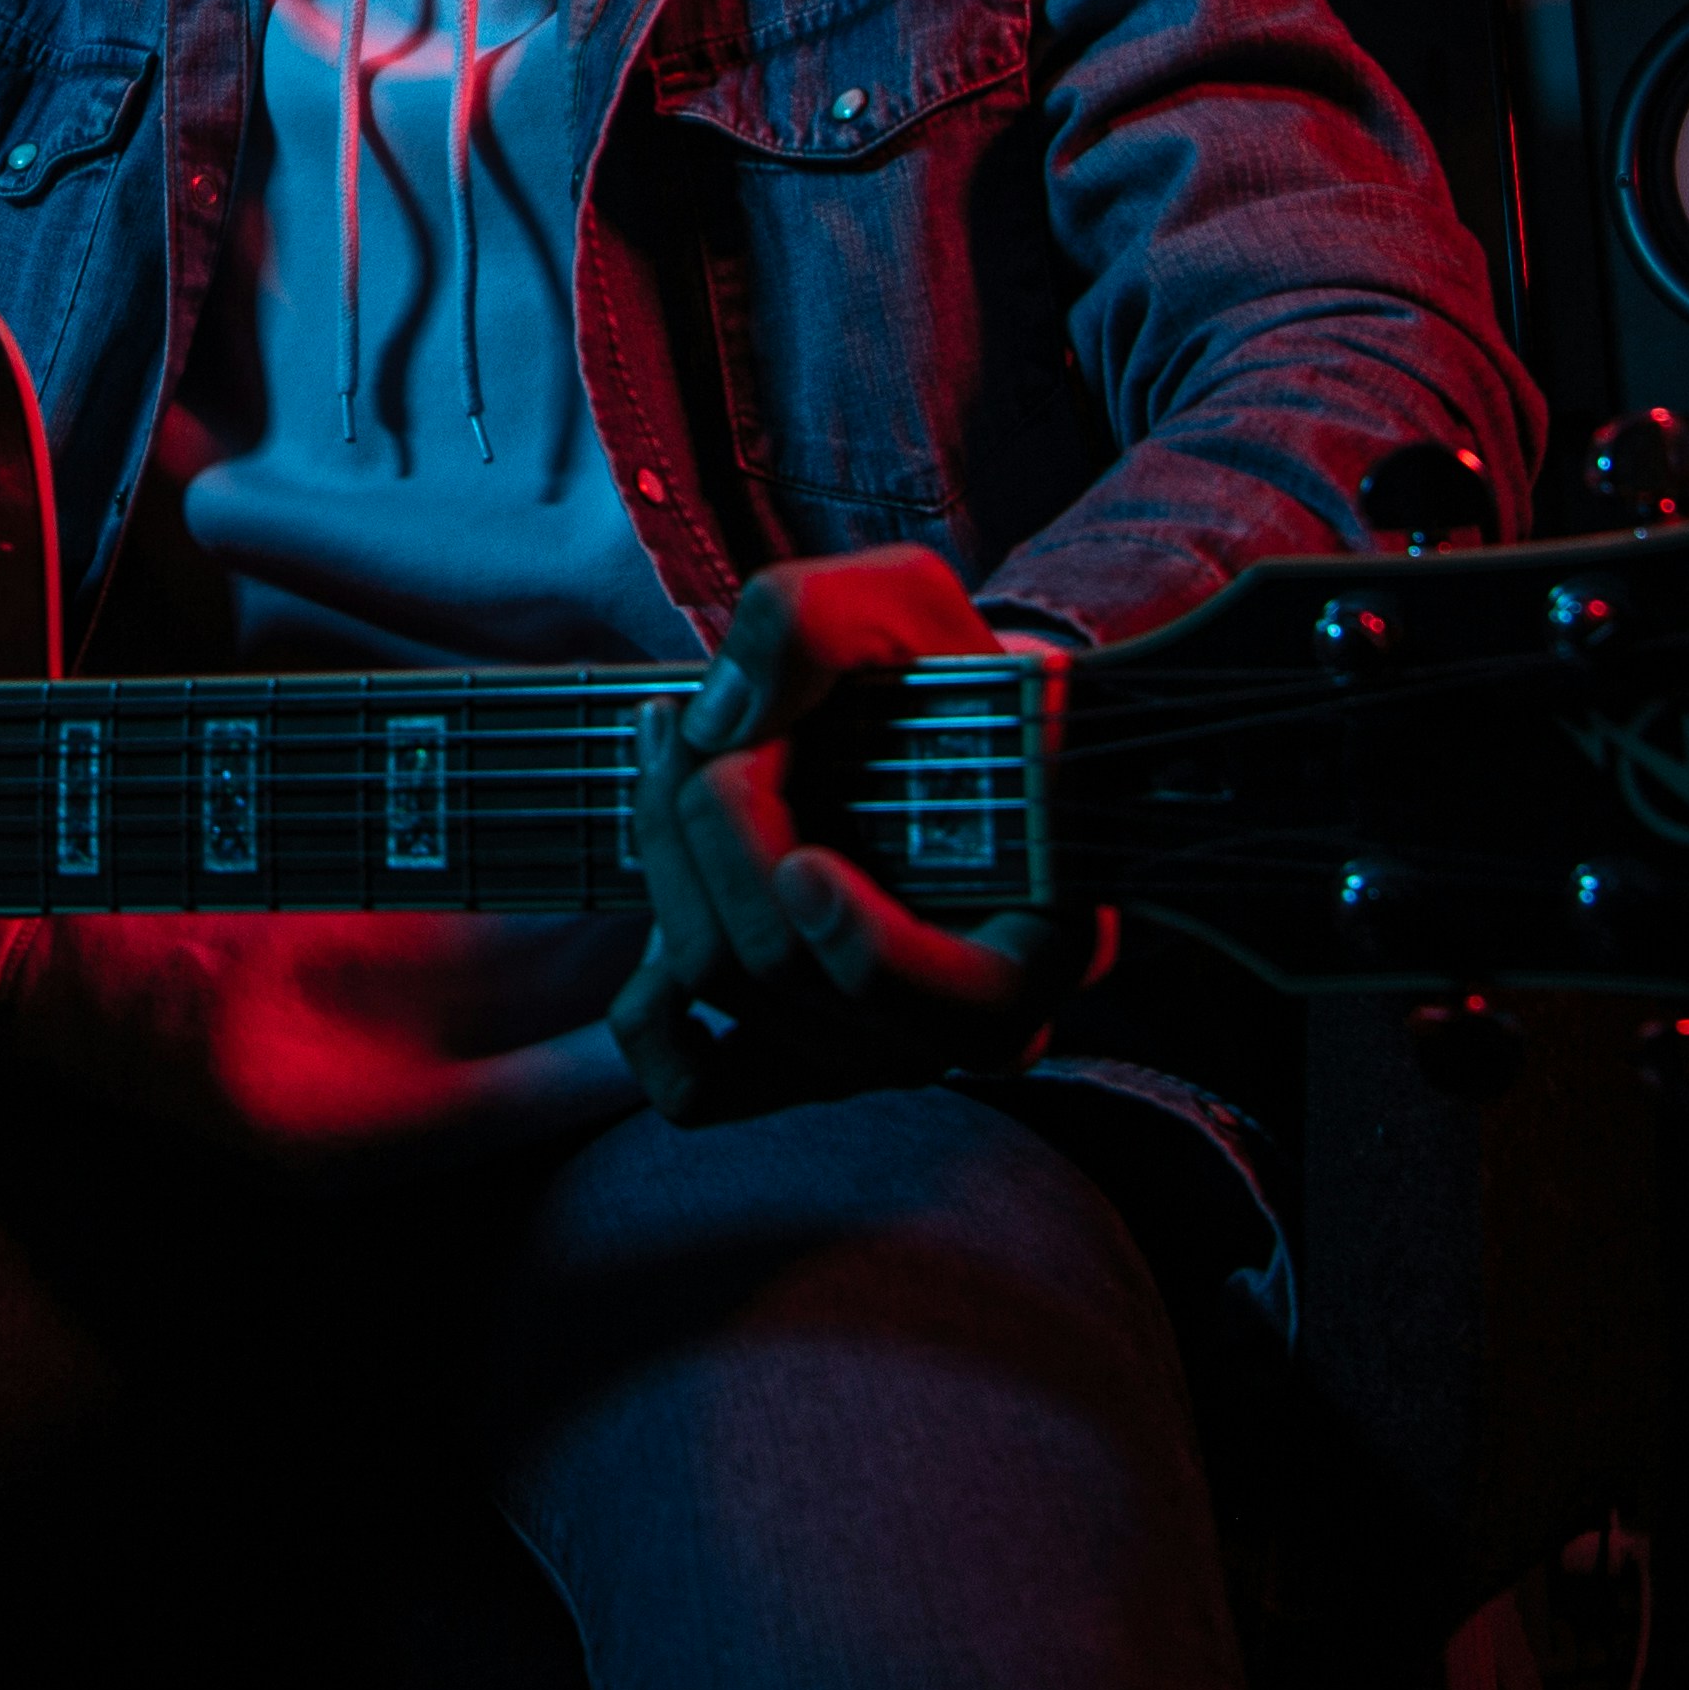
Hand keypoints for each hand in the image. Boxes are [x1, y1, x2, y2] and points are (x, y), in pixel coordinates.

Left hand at [610, 545, 1093, 1123]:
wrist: (945, 747)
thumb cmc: (943, 685)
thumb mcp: (907, 605)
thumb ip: (817, 621)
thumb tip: (721, 720)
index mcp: (1039, 946)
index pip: (952, 1005)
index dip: (854, 939)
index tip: (805, 851)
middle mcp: (952, 1030)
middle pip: (776, 964)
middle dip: (708, 823)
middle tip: (701, 722)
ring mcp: (864, 1055)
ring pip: (712, 986)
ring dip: (666, 854)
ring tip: (678, 754)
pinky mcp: (789, 1063)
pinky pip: (690, 1084)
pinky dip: (649, 998)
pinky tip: (670, 891)